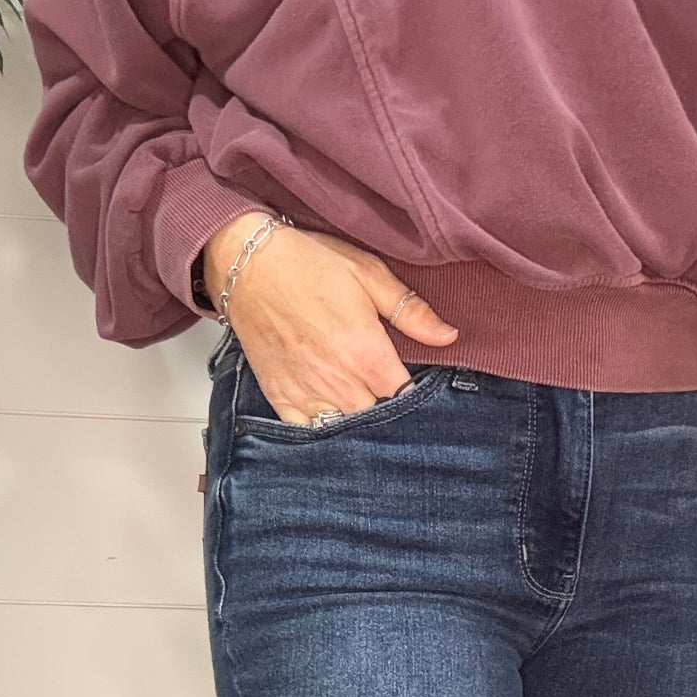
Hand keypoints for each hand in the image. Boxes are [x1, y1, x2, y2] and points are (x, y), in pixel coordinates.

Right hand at [202, 213, 457, 423]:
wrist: (247, 264)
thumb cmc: (308, 264)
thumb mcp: (368, 274)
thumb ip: (410, 311)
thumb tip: (449, 336)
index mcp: (367, 354)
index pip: (408, 396)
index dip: (417, 393)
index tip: (416, 385)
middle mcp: (339, 382)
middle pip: (379, 417)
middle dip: (387, 407)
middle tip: (386, 390)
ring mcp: (308, 394)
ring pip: (347, 427)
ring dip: (357, 419)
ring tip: (360, 400)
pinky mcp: (282, 398)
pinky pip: (309, 431)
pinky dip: (322, 427)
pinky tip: (330, 412)